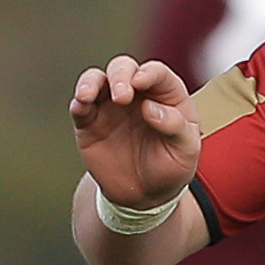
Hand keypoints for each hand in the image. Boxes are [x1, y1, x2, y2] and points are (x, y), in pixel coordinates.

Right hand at [69, 55, 200, 207]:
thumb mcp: (186, 150)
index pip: (157, 73)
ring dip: (91, 82)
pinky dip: (78, 102)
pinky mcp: (90, 123)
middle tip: (121, 96)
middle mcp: (136, 94)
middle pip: (124, 68)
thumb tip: (150, 107)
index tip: (141, 83)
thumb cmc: (171, 167)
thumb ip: (176, 126)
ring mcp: (110, 106)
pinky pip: (80, 106)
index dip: (149, 73)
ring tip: (88, 95)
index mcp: (165, 95)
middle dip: (120, 75)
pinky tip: (81, 106)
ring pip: (96, 79)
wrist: (145, 195)